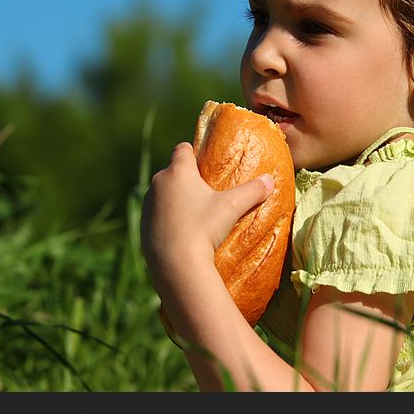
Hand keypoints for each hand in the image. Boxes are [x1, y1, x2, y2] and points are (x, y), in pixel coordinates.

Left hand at [140, 142, 273, 275]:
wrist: (176, 265)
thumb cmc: (204, 228)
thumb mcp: (233, 207)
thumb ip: (252, 191)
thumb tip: (270, 180)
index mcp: (178, 171)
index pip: (182, 149)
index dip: (192, 152)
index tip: (202, 161)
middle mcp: (158, 182)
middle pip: (172, 171)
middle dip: (186, 178)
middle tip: (204, 192)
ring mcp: (147, 204)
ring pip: (162, 194)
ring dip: (174, 199)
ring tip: (193, 214)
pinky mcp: (142, 225)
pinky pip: (156, 215)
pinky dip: (166, 219)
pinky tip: (181, 232)